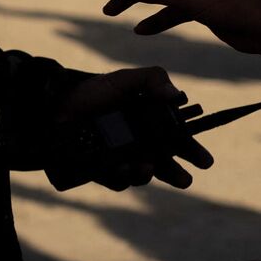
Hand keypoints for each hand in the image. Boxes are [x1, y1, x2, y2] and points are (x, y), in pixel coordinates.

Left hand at [57, 66, 213, 188]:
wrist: (56, 104)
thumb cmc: (93, 92)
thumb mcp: (124, 80)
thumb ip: (153, 80)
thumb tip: (177, 95)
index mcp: (152, 126)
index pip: (180, 142)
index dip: (194, 152)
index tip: (204, 161)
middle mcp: (140, 146)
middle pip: (166, 166)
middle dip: (178, 175)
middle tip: (184, 179)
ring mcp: (121, 160)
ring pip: (143, 176)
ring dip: (147, 174)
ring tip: (146, 167)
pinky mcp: (102, 171)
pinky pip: (117, 181)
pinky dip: (122, 177)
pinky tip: (121, 167)